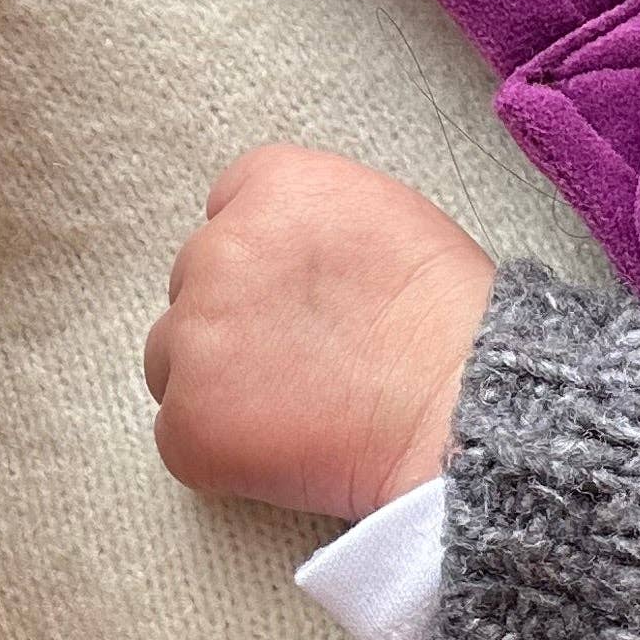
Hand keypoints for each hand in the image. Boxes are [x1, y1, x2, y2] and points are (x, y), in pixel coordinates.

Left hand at [146, 145, 494, 521]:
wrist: (464, 412)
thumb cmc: (453, 322)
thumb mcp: (389, 215)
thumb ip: (310, 221)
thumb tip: (281, 258)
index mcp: (272, 187)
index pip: (227, 210)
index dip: (265, 262)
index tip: (302, 300)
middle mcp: (219, 251)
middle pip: (194, 285)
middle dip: (236, 321)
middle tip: (309, 361)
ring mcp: (196, 340)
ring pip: (174, 359)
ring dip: (218, 383)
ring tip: (299, 409)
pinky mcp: (190, 423)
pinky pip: (181, 436)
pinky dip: (223, 451)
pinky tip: (287, 452)